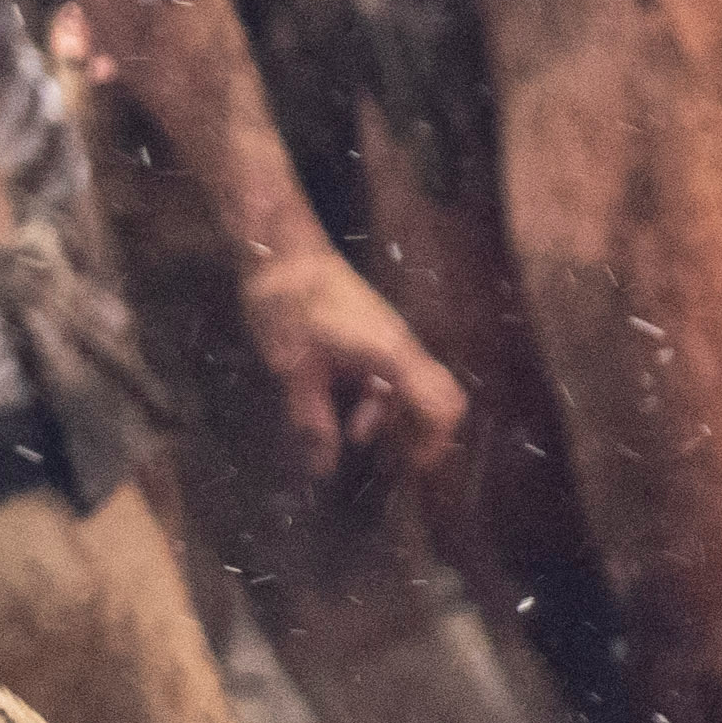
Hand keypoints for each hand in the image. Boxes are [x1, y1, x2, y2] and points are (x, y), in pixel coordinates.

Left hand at [241, 241, 461, 489]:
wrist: (280, 250)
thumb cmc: (289, 304)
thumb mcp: (294, 370)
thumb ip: (313, 421)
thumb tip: (324, 470)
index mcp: (392, 355)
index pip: (441, 404)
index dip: (434, 444)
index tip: (409, 472)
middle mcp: (401, 348)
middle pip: (437, 399)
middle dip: (420, 437)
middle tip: (393, 470)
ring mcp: (389, 339)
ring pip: (411, 390)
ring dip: (394, 421)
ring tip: (360, 445)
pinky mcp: (373, 335)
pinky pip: (390, 377)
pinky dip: (378, 403)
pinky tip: (347, 417)